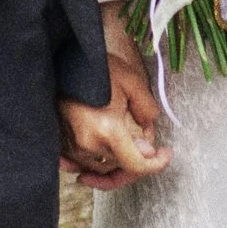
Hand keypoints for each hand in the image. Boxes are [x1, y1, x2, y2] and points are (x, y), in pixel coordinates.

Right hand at [57, 14, 168, 189]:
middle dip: (138, 162)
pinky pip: (80, 164)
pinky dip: (93, 167)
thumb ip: (147, 111)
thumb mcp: (132, 82)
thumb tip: (148, 141)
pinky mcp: (61, 141)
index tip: (165, 153)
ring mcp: (72, 145)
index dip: (156, 165)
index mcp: (107, 130)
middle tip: (152, 150)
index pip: (136, 165)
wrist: (62, 58)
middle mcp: (88, 143)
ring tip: (130, 155)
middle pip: (119, 169)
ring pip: (100, 169)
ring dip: (117, 166)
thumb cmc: (97, 67)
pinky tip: (100, 163)